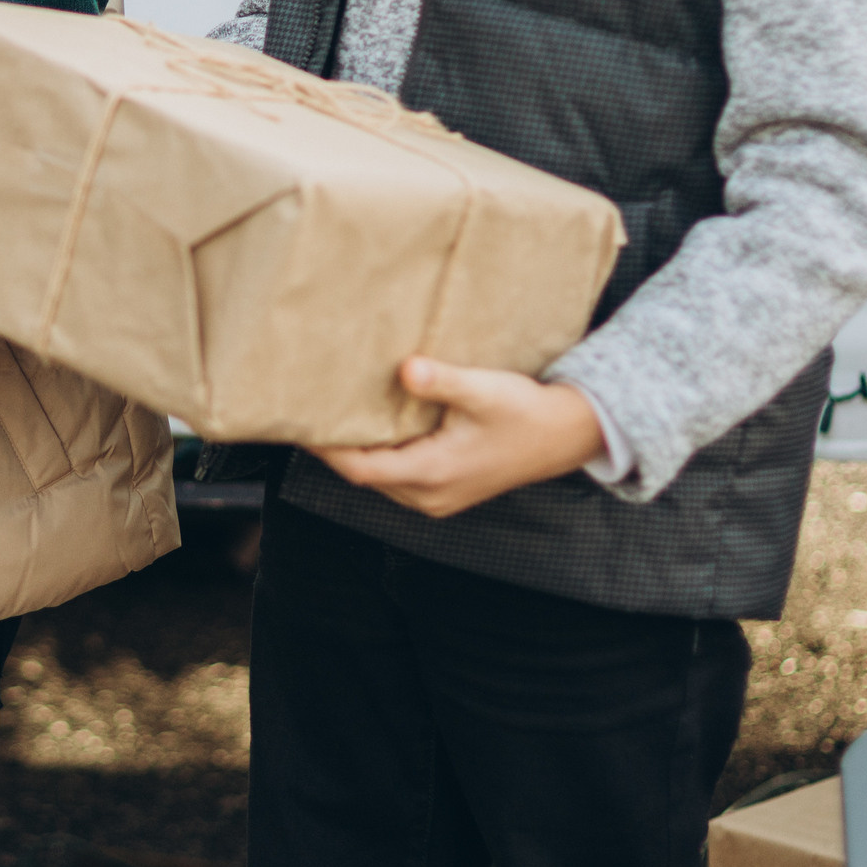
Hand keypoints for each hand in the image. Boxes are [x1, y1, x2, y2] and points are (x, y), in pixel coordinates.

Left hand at [311, 357, 604, 517]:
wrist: (567, 436)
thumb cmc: (525, 412)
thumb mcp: (484, 390)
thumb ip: (442, 381)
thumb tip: (406, 369)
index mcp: (433, 473)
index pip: (361, 469)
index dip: (326, 449)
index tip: (299, 424)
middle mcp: (429, 495)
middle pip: (365, 475)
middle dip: (335, 447)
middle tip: (307, 411)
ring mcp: (437, 498)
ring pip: (380, 478)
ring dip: (357, 452)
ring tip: (331, 416)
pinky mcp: (444, 491)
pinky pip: (397, 478)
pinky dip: (380, 456)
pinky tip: (371, 427)